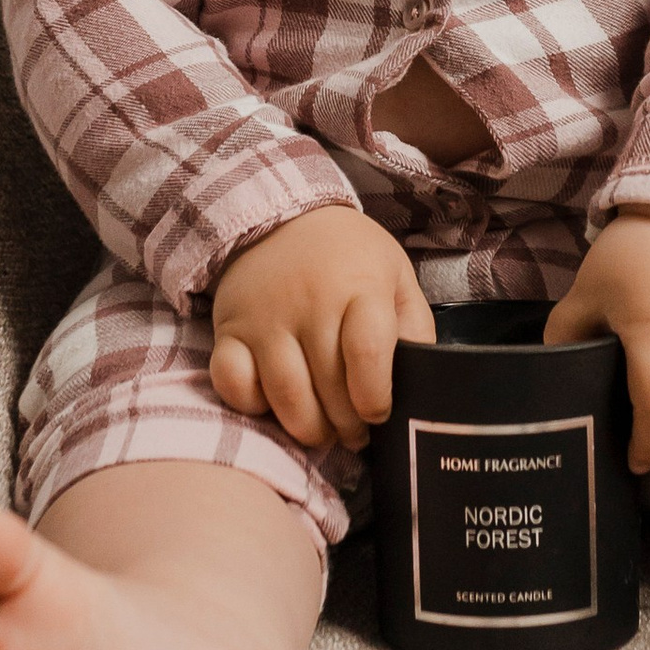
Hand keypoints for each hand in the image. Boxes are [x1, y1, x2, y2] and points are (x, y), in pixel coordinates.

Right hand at [210, 205, 435, 448]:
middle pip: (329, 385)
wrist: (282, 217)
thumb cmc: (349, 257)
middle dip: (347, 425)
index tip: (378, 413)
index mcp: (360, 286)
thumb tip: (419, 382)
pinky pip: (232, 383)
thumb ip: (415, 326)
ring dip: (309, 429)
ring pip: (285, 395)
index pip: (368, 352)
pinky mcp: (229, 330)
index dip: (376, 397)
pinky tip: (274, 405)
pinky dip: (252, 405)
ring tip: (324, 433)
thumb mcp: (396, 276)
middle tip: (355, 433)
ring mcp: (264, 318)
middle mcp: (310, 303)